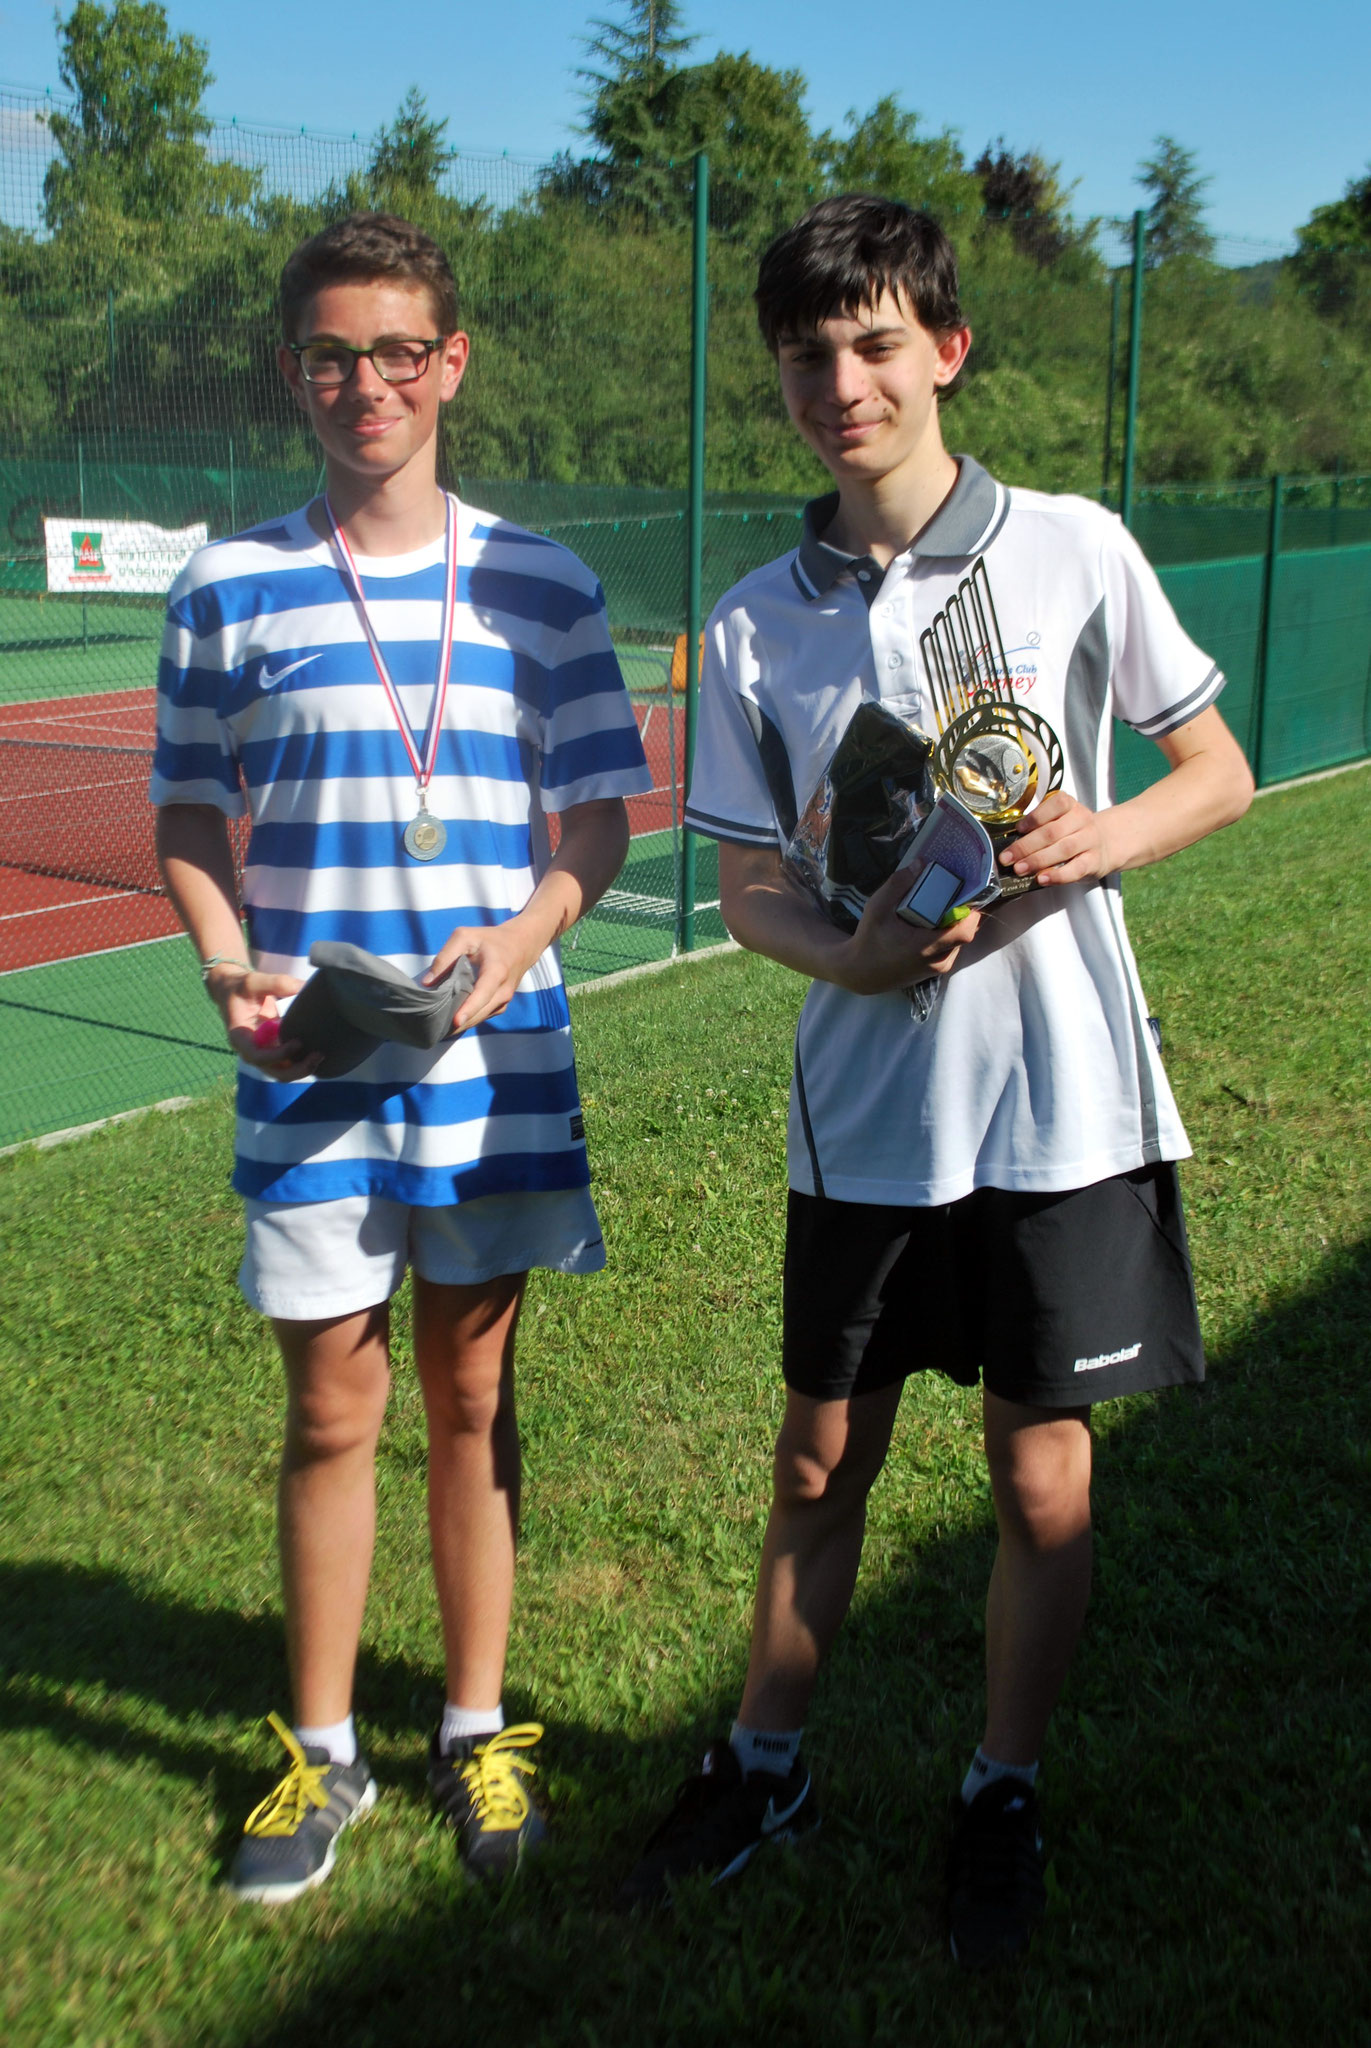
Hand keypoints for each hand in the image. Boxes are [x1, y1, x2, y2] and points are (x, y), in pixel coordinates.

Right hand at [207, 966, 320, 1079]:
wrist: (234, 991)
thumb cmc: (240, 987)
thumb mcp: (253, 981)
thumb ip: (276, 983)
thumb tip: (305, 988)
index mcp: (240, 1037)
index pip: (257, 1056)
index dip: (277, 1055)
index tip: (298, 1043)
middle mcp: (251, 1050)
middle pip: (273, 1071)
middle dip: (296, 1069)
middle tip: (317, 1055)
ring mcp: (263, 1052)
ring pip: (282, 1072)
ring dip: (301, 1068)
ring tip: (320, 1055)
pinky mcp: (274, 1048)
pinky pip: (288, 1063)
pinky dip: (302, 1061)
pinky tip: (318, 1052)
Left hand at [422, 919, 541, 1031]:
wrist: (521, 945)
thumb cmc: (490, 940)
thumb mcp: (465, 937)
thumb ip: (445, 957)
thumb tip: (427, 982)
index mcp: (496, 971)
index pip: (483, 994)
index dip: (469, 1008)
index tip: (456, 1021)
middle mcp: (504, 990)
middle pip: (480, 1012)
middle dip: (459, 1023)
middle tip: (434, 1030)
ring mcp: (504, 1000)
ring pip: (481, 1018)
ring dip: (462, 1024)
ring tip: (439, 1030)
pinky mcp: (501, 1005)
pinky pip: (483, 1016)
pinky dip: (468, 1020)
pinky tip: (451, 1022)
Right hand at [836, 865, 980, 994]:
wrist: (860, 973)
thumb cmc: (868, 940)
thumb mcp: (877, 908)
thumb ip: (897, 885)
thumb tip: (920, 864)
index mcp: (926, 947)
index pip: (965, 931)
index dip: (971, 912)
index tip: (966, 893)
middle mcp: (937, 961)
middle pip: (965, 934)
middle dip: (963, 914)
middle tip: (954, 895)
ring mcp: (937, 969)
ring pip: (959, 943)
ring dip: (956, 925)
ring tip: (944, 907)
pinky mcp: (934, 972)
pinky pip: (950, 950)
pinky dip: (948, 935)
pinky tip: (935, 923)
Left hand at [1001, 791, 1119, 886]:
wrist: (1107, 843)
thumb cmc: (1074, 833)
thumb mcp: (1061, 821)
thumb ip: (1041, 828)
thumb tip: (1012, 845)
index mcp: (1070, 806)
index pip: (1055, 805)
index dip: (1035, 817)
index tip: (1018, 829)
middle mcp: (1082, 820)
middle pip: (1052, 832)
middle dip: (1026, 846)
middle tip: (1008, 858)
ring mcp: (1090, 840)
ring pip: (1063, 849)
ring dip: (1038, 860)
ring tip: (1020, 869)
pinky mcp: (1094, 861)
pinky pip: (1076, 868)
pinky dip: (1057, 875)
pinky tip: (1042, 878)